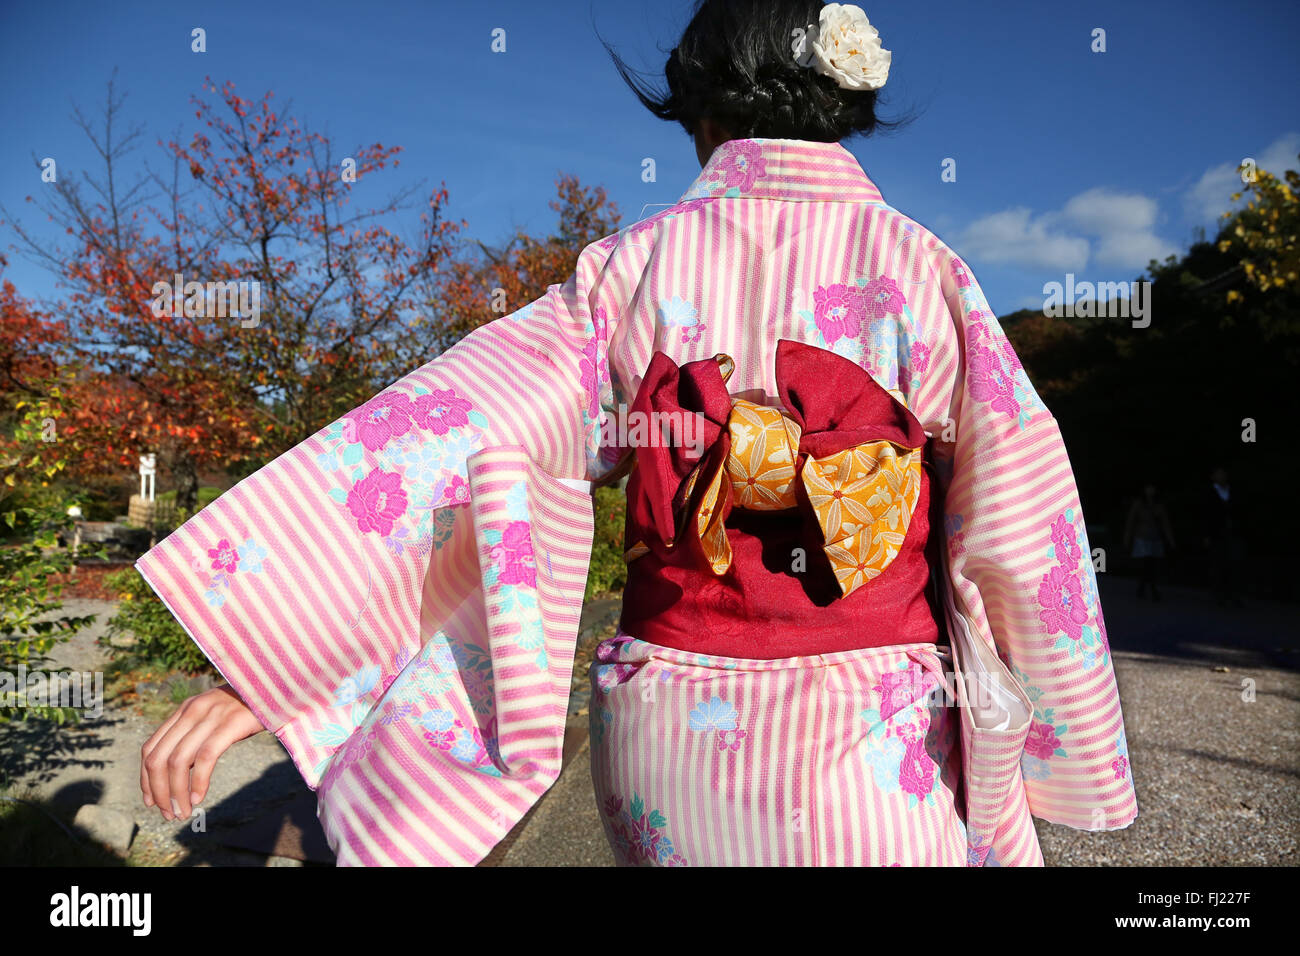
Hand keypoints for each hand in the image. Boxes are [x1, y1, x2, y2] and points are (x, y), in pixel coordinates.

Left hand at [140, 686, 264, 820]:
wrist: (276, 687)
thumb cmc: (247, 708)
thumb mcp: (213, 716)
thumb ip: (194, 735)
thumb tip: (180, 771)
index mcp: (183, 711)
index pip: (150, 749)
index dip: (146, 779)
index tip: (151, 802)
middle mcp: (191, 712)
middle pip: (158, 758)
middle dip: (158, 791)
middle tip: (168, 813)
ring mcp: (209, 716)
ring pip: (178, 761)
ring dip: (176, 793)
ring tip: (182, 812)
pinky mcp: (230, 723)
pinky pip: (206, 758)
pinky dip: (198, 782)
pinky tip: (198, 798)